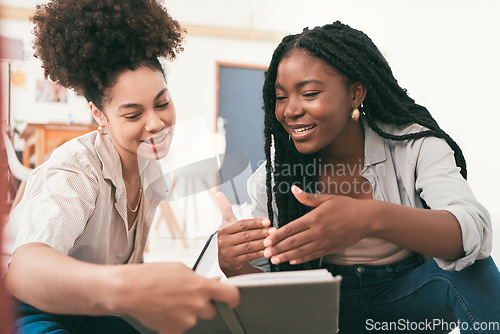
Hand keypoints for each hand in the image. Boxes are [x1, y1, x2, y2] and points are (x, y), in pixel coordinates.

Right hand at [115, 262, 239, 333]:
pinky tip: (165, 310)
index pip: (231, 295)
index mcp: (201, 286)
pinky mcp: (175, 330)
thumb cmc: (153, 275)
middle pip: (212, 310)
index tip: (232, 300)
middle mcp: (197, 305)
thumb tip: (216, 282)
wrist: (129, 290)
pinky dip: (176, 320)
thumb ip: (200, 278)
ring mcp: (186, 319)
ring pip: (195, 318)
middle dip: (203, 304)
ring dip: (188, 312)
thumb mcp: (181, 269)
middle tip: (188, 296)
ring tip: (171, 300)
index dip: (233, 298)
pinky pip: (182, 327)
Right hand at [216, 192, 273, 272]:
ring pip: (248, 246)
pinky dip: (260, 253)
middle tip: (274, 231)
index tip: (267, 222)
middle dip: (261, 233)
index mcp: (224, 229)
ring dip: (262, 243)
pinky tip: (268, 251)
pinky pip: (249, 257)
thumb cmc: (230, 238)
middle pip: (246, 235)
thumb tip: (219, 193)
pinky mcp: (233, 262)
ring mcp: (228, 252)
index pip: (242, 224)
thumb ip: (225, 208)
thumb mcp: (227, 223)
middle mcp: (224, 241)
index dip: (256, 223)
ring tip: (273, 240)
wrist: (226, 259)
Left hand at [263, 185, 370, 264]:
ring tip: (274, 259)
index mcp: (314, 218)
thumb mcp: (327, 198)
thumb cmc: (346, 206)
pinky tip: (292, 261)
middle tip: (265, 253)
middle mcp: (317, 232)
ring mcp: (324, 242)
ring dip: (286, 256)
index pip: (291, 228)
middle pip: (293, 242)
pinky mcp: (330, 248)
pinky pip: (313, 255)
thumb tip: (293, 189)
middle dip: (278, 248)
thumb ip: (308, 197)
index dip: (277, 235)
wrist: (366, 219)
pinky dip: (301, 259)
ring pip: (301, 251)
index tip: (267, 240)